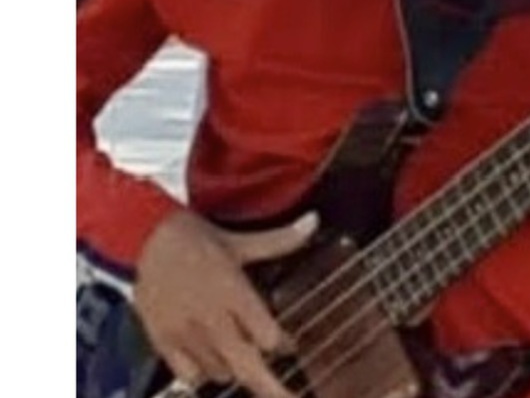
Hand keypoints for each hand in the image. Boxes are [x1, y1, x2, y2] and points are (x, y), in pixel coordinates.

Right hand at [134, 208, 318, 396]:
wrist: (143, 236)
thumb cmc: (193, 237)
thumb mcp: (240, 240)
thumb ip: (280, 240)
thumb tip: (313, 221)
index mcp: (232, 292)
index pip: (266, 336)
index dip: (283, 343)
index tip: (290, 344)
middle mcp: (210, 318)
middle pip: (247, 367)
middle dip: (271, 388)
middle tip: (288, 397)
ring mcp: (185, 333)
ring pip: (220, 372)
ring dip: (236, 368)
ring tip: (241, 354)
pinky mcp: (163, 341)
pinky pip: (189, 375)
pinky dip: (204, 374)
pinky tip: (212, 360)